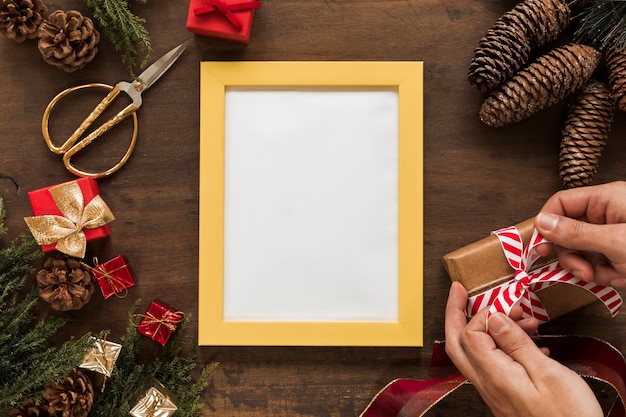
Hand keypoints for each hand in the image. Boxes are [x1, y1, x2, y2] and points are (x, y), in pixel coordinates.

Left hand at [445, 281, 601, 416]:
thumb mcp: (547, 373)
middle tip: (459, 292)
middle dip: (455, 314)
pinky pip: (493, 365)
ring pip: (475, 352)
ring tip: (523, 320)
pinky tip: (530, 343)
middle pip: (457, 343)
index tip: (506, 303)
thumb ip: (516, 343)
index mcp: (494, 374)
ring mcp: (493, 391)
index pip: (470, 333)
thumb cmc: (568, 416)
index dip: (484, 313)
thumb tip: (495, 318)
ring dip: (490, 329)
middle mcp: (487, 383)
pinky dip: (503, 346)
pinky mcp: (504, 396)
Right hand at [534, 181, 625, 287]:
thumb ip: (576, 232)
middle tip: (583, 271)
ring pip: (581, 251)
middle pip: (568, 232)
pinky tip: (623, 277)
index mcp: (607, 199)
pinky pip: (597, 263)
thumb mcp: (616, 242)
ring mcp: (614, 233)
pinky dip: (606, 275)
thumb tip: (542, 222)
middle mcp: (608, 214)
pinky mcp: (620, 252)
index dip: (547, 224)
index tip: (541, 248)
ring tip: (613, 276)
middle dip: (574, 256)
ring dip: (591, 270)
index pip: (561, 203)